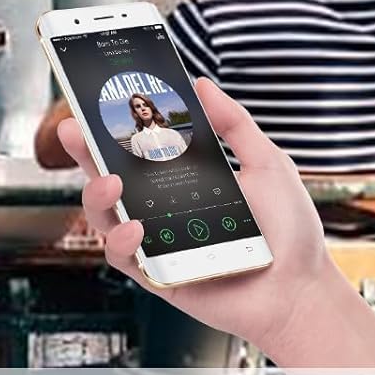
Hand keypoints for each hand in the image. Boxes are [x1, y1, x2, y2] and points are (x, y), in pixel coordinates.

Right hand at [56, 78, 374, 367]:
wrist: (302, 290)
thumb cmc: (289, 232)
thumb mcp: (266, 164)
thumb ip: (234, 124)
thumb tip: (200, 83)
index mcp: (179, 180)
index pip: (134, 148)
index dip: (108, 126)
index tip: (93, 101)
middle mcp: (159, 208)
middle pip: (106, 175)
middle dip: (83, 151)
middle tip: (72, 129)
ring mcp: (155, 241)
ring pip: (103, 215)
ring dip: (96, 194)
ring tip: (111, 182)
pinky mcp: (155, 274)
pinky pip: (122, 256)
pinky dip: (121, 240)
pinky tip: (137, 228)